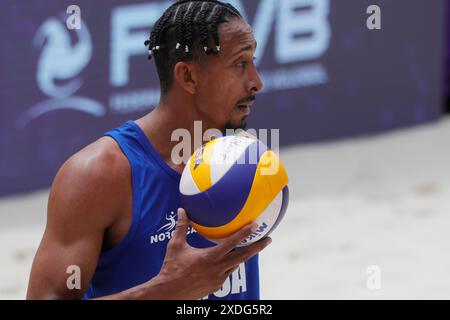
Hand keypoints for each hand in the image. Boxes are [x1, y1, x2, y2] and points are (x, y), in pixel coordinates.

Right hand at [155, 208, 271, 299]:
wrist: (170, 293)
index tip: (255, 226)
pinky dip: (231, 264)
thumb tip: (181, 211)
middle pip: (243, 256)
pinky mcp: (217, 285)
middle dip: (257, 247)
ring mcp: (219, 278)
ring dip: (245, 256)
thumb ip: (181, 227)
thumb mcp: (176, 245)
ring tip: (252, 248)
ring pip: (236, 264)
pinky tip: (229, 260)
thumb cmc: (172, 268)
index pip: (232, 243)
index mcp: (210, 256)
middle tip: (268, 239)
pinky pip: (227, 272)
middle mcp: (218, 268)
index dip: (244, 233)